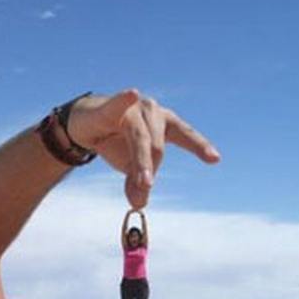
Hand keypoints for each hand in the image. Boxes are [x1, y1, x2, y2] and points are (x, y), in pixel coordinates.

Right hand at [68, 89, 220, 207]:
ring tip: (143, 182)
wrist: (84, 126)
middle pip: (158, 145)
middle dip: (151, 170)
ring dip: (141, 162)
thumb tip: (138, 204)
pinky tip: (132, 94)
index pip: (185, 135)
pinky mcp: (109, 106)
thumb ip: (138, 184)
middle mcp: (152, 113)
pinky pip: (117, 105)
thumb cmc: (116, 141)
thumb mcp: (130, 167)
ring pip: (140, 138)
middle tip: (143, 188)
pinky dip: (123, 101)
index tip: (215, 159)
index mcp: (165, 125)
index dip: (199, 146)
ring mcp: (132, 108)